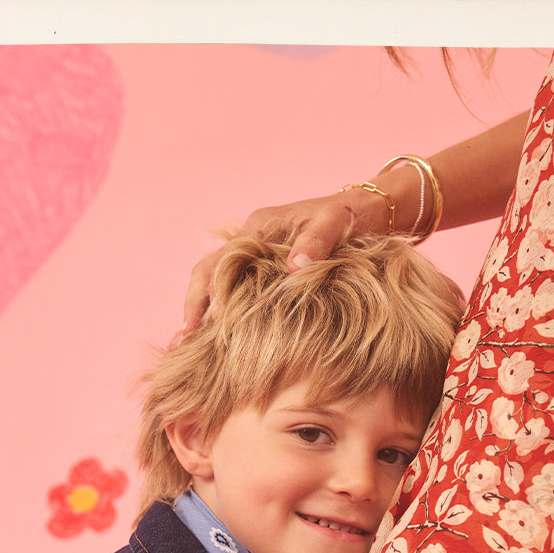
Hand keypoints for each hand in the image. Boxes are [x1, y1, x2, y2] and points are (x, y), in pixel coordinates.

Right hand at [181, 188, 391, 331]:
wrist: (366, 210)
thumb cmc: (350, 218)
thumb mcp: (336, 225)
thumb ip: (316, 243)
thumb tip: (294, 266)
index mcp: (259, 228)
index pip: (220, 263)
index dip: (209, 295)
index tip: (206, 326)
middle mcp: (250, 238)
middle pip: (207, 271)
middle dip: (194, 305)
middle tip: (186, 340)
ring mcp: (256, 252)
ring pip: (216, 279)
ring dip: (204, 308)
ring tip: (194, 343)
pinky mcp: (266, 265)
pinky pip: (235, 285)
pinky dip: (223, 307)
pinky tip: (221, 332)